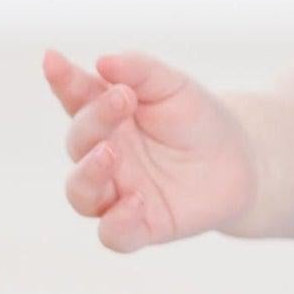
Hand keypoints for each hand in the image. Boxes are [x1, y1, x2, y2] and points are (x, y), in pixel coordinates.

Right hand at [44, 47, 258, 252]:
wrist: (241, 160)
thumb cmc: (197, 118)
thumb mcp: (174, 86)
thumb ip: (140, 71)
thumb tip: (103, 61)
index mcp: (106, 117)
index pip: (77, 97)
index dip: (63, 80)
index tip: (53, 59)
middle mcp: (104, 154)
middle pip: (78, 142)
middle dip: (93, 121)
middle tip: (120, 100)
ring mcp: (118, 191)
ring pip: (80, 193)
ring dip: (88, 174)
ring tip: (110, 154)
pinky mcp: (141, 226)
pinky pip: (114, 234)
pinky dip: (117, 222)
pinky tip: (137, 201)